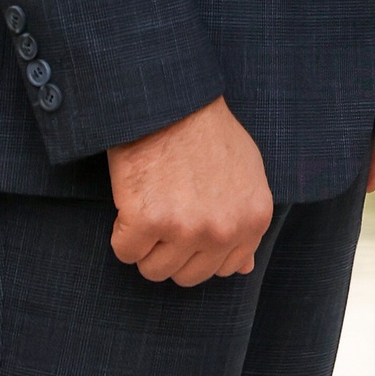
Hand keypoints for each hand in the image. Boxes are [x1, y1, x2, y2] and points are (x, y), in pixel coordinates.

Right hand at [109, 96, 272, 285]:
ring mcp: (186, 228)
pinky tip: (132, 199)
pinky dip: (121, 230)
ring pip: (154, 270)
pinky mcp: (147, 220)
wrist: (173, 100)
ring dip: (145, 243)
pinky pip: (125, 251)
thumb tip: (243, 267)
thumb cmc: (207, 131)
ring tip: (151, 201)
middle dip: (171, 249)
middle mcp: (223, 230)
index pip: (224, 268)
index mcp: (253, 220)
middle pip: (187, 276)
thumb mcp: (245, 172)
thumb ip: (245, 220)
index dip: (200, 247)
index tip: (189, 220)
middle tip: (166, 209)